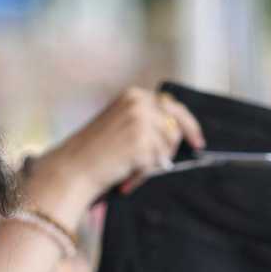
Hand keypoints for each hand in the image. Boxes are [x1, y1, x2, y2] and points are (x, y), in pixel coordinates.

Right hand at [21, 88, 206, 225]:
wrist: (73, 168)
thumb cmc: (94, 152)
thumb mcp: (120, 124)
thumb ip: (145, 121)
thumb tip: (179, 133)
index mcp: (133, 95)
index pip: (171, 105)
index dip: (187, 124)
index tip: (197, 141)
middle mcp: (138, 102)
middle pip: (175, 125)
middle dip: (173, 146)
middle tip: (166, 163)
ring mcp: (140, 120)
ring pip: (168, 146)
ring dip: (154, 163)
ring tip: (130, 170)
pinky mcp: (141, 141)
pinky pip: (158, 162)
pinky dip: (145, 174)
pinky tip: (127, 175)